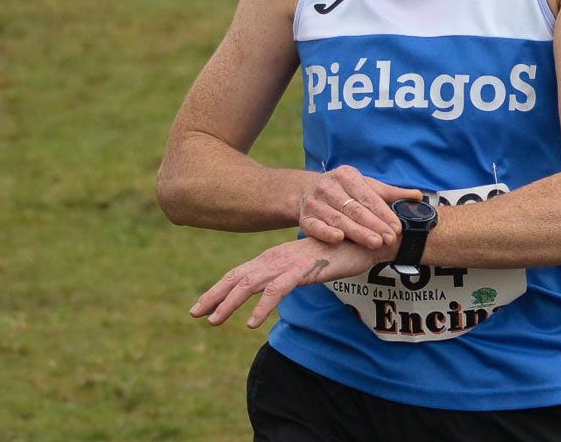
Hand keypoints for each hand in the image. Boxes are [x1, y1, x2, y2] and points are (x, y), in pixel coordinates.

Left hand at [191, 236, 384, 328]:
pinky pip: (278, 290)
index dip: (219, 289)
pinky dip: (263, 306)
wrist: (367, 237)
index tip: (201, 306)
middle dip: (214, 296)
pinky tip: (252, 323)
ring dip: (229, 302)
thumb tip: (280, 286)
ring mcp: (288, 264)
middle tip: (193, 313)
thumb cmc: (340, 250)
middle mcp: (276, 259)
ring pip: (251, 285)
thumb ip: (293, 273)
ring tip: (213, 320)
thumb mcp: (309, 265)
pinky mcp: (303, 269)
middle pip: (238, 278)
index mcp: (275, 258)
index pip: (240, 274)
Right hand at [297, 165, 416, 249]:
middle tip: (390, 239)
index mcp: (346, 175)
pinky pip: (315, 227)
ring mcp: (315, 202)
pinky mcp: (305, 217)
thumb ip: (390, 194)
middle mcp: (329, 186)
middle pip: (355, 209)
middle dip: (374, 225)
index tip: (397, 227)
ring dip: (357, 233)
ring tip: (375, 243)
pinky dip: (326, 233)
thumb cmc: (344, 191)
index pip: (368, 196)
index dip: (383, 213)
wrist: (307, 193)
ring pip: (339, 219)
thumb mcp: (366, 187)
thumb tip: (418, 196)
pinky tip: (339, 239)